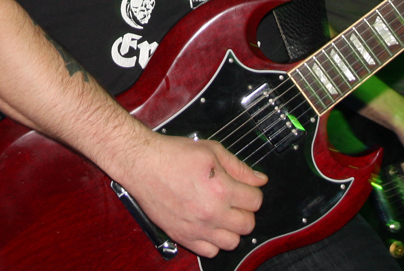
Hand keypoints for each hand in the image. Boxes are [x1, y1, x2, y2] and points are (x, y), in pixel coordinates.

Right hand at [125, 133, 267, 257]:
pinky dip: (214, 242)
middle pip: (248, 225)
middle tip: (237, 199)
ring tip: (224, 213)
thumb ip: (239, 167)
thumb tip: (259, 179)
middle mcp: (210, 213)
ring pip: (232, 243)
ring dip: (232, 228)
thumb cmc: (174, 155)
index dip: (254, 192)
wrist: (143, 164)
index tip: (247, 188)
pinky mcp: (182, 237)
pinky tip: (209, 225)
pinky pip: (210, 252)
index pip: (255, 201)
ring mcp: (196, 228)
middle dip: (246, 211)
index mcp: (221, 190)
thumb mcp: (212, 150)